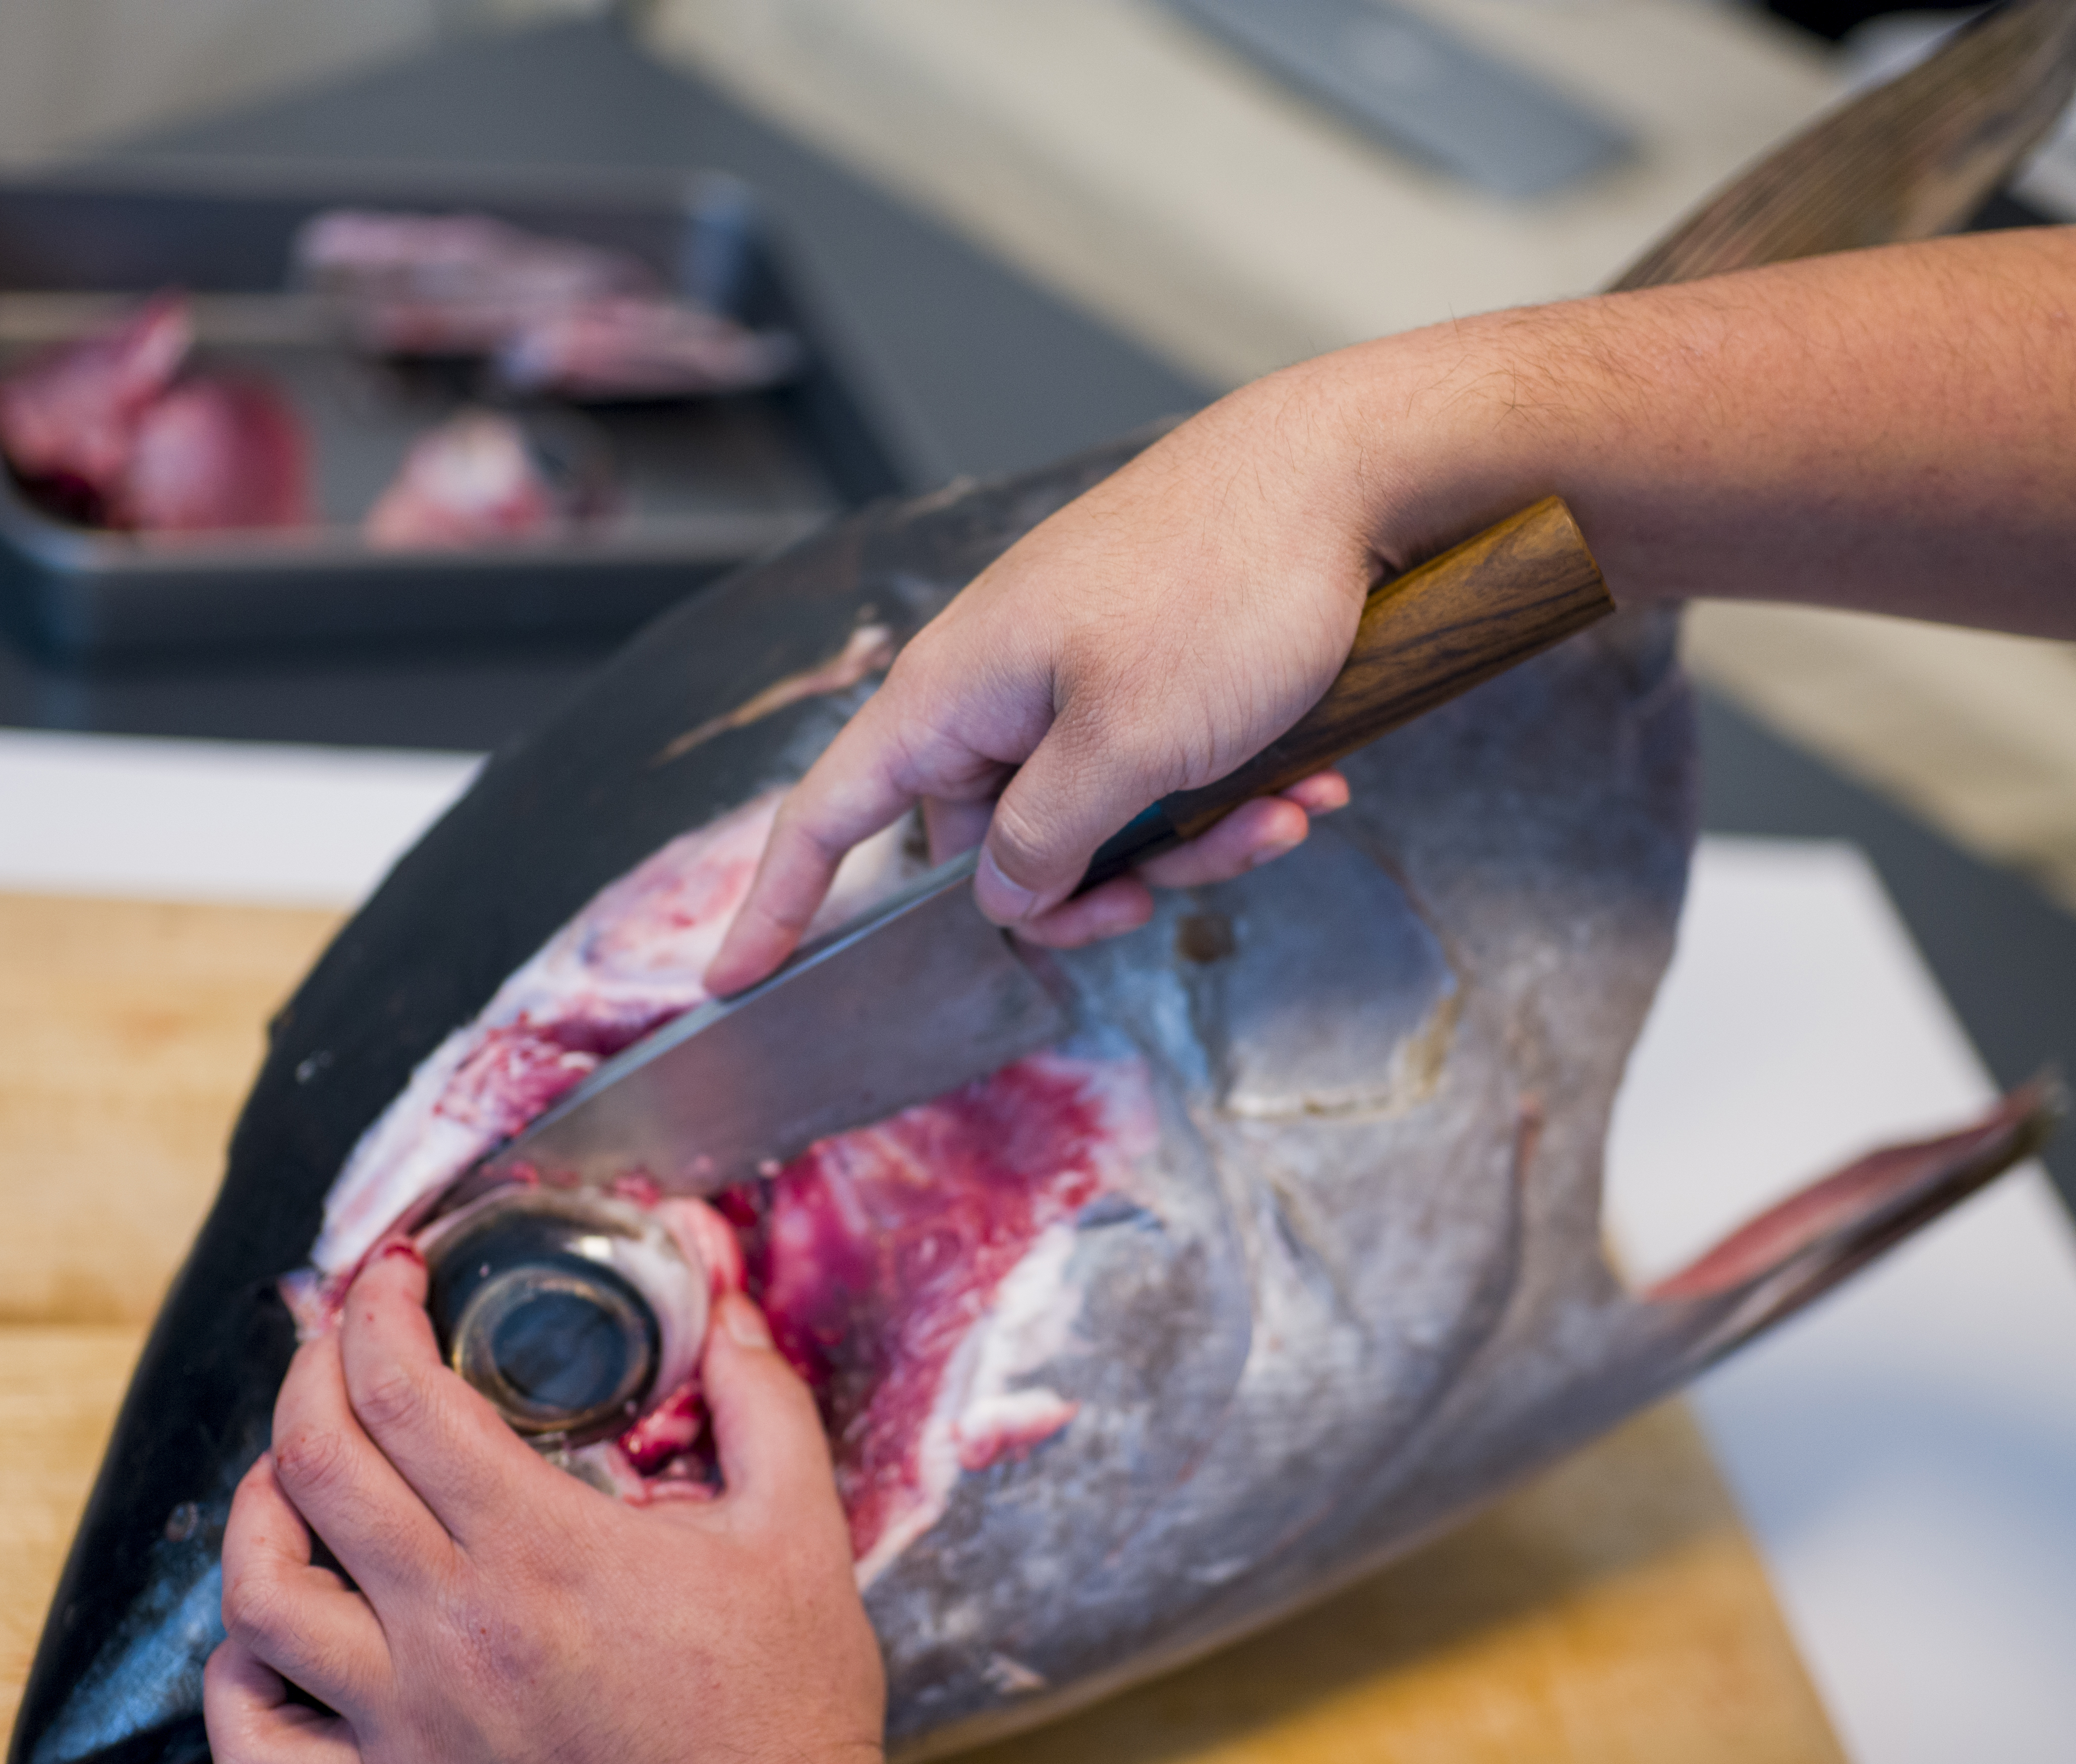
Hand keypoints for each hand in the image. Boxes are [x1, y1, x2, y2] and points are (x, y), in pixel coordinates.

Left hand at [205, 1249, 892, 1763]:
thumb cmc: (791, 1715)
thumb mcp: (800, 1531)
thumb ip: (761, 1402)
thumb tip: (724, 1305)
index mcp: (546, 1550)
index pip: (405, 1396)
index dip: (378, 1312)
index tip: (392, 1277)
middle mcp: (458, 1632)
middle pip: (318, 1466)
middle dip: (310, 1372)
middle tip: (340, 1340)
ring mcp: (413, 1728)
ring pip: (260, 1598)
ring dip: (257, 1509)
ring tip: (293, 1469)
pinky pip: (258, 1748)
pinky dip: (236, 1681)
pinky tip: (273, 1637)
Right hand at [705, 371, 1376, 993]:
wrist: (1344, 470)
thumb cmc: (1224, 585)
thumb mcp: (1127, 745)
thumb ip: (1043, 838)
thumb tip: (996, 894)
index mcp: (953, 696)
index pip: (827, 814)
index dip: (776, 904)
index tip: (730, 981)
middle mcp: (999, 691)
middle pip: (992, 848)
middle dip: (1087, 893)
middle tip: (1159, 898)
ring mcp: (1075, 681)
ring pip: (1098, 825)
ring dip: (1189, 848)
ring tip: (1283, 813)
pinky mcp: (1148, 677)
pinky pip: (1160, 778)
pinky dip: (1231, 799)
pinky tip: (1308, 787)